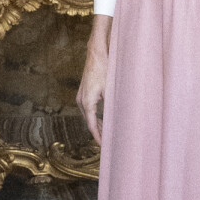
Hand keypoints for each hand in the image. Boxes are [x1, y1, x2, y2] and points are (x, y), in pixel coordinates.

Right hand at [77, 17, 111, 144]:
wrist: (96, 54)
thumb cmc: (105, 70)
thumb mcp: (111, 89)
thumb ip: (112, 105)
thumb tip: (118, 119)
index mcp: (87, 102)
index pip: (91, 125)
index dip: (97, 136)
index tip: (102, 145)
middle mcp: (81, 100)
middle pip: (88, 121)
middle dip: (97, 132)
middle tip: (106, 143)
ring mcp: (80, 96)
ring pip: (87, 115)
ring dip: (96, 124)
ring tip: (105, 134)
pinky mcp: (83, 92)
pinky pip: (87, 109)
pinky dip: (93, 116)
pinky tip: (101, 120)